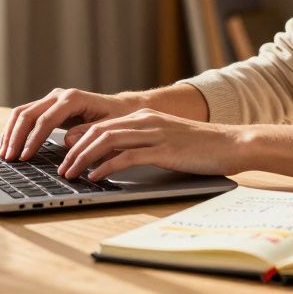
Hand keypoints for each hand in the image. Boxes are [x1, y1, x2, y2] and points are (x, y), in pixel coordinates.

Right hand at [0, 87, 138, 161]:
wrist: (120, 108)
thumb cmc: (117, 119)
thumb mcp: (109, 128)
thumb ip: (88, 133)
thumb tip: (67, 141)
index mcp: (73, 99)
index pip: (46, 120)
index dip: (33, 139)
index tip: (25, 157)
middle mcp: (59, 96)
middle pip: (28, 114)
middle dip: (16, 137)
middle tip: (9, 158)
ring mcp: (52, 99)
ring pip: (22, 112)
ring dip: (11, 133)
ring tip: (5, 154)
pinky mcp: (48, 106)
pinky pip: (25, 115)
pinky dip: (14, 129)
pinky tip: (8, 144)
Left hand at [58, 109, 246, 180]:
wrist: (231, 143)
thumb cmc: (200, 146)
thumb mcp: (166, 138)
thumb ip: (142, 143)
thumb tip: (116, 158)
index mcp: (144, 116)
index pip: (102, 124)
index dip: (79, 138)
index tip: (64, 153)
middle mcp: (146, 120)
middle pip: (99, 131)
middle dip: (75, 150)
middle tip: (61, 168)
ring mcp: (154, 133)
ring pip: (107, 141)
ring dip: (84, 158)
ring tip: (71, 174)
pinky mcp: (163, 149)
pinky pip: (127, 156)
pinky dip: (106, 167)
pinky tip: (96, 177)